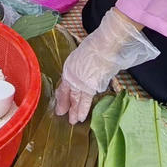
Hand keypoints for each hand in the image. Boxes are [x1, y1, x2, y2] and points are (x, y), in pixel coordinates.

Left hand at [54, 8, 159, 123]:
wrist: (106, 46)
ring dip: (78, 110)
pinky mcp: (94, 87)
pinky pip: (89, 98)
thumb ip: (79, 67)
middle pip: (70, 95)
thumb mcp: (81, 55)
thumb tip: (82, 73)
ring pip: (79, 99)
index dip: (62, 97)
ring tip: (76, 120)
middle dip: (69, 107)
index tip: (60, 105)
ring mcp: (84, 83)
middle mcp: (74, 77)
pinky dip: (86, 106)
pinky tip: (84, 113)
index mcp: (69, 69)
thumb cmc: (95, 46)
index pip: (63, 87)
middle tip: (66, 118)